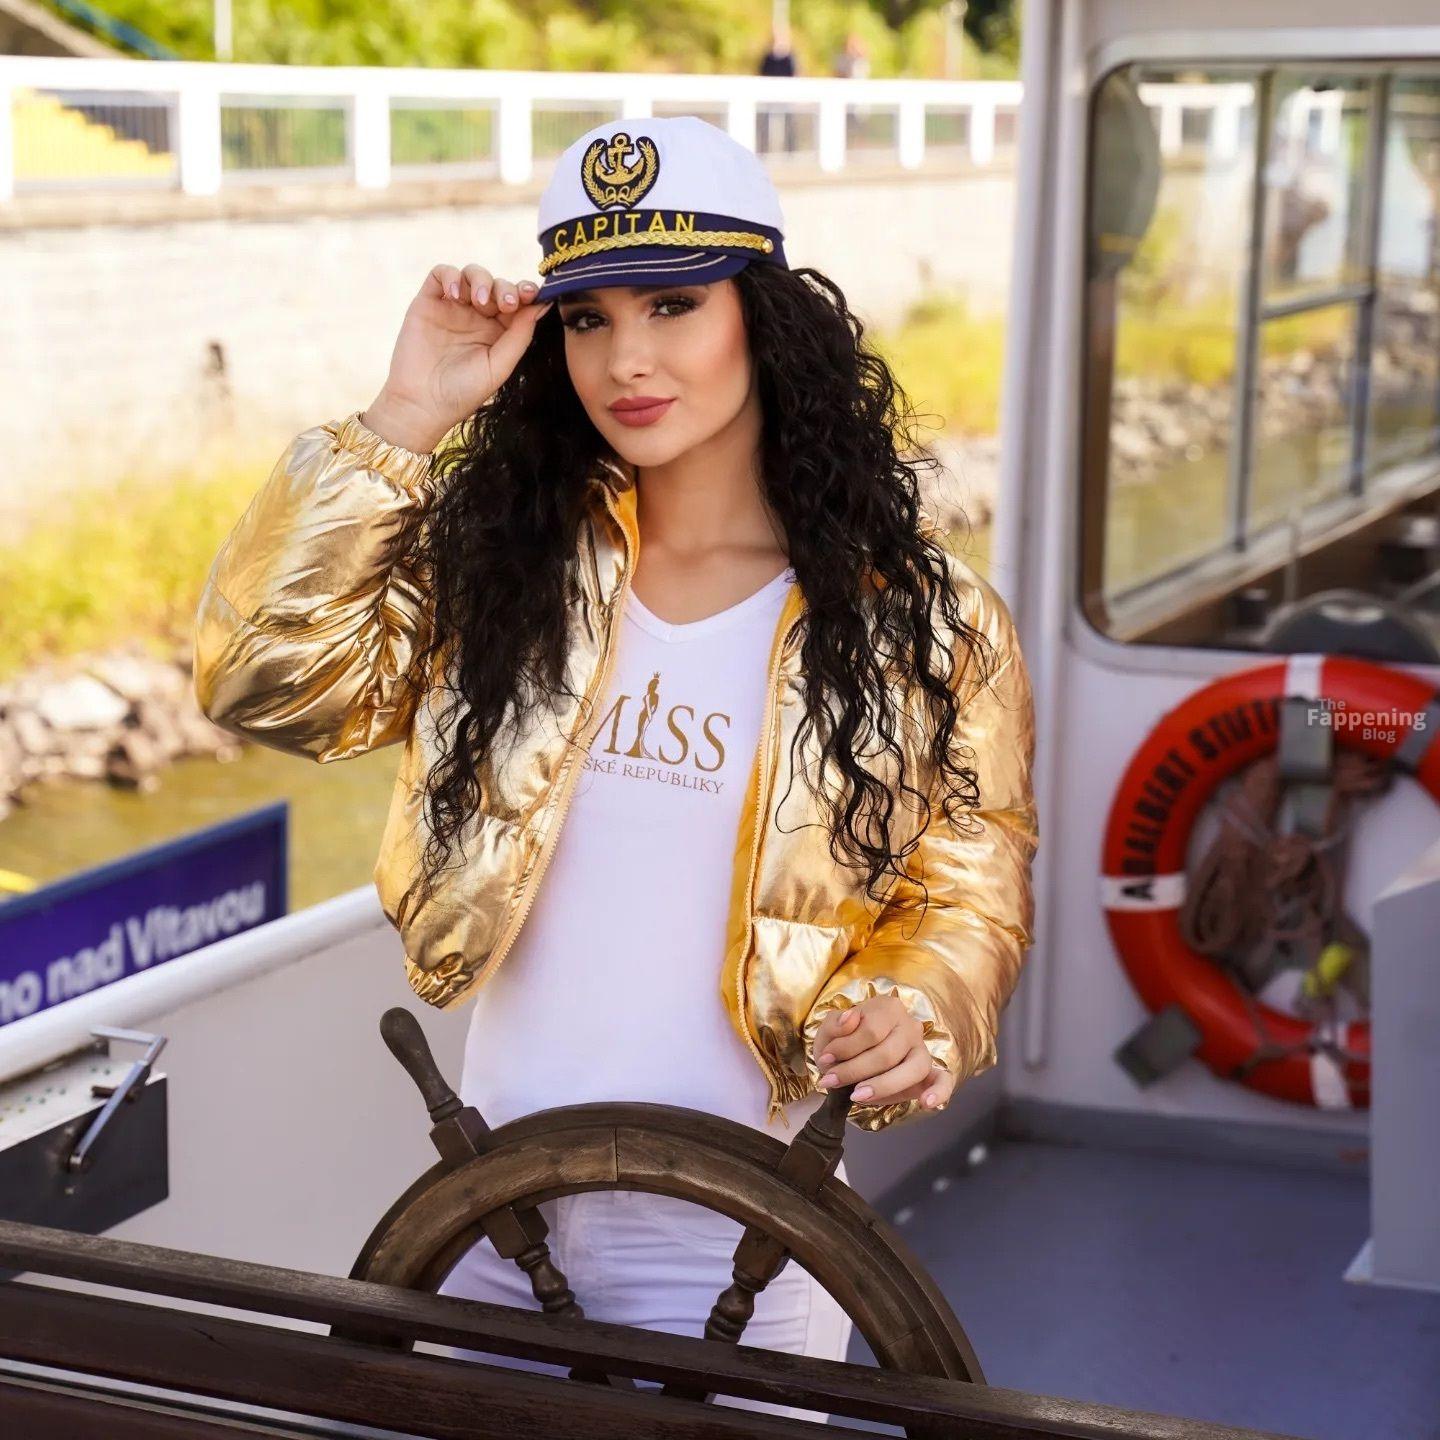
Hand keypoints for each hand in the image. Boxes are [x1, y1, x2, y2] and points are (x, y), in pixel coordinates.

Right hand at [362, 263, 552, 453]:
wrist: (421, 403)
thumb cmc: (463, 392)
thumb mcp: (499, 366)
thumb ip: (520, 335)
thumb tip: (543, 304)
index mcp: (499, 332)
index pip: (517, 302)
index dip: (526, 293)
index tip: (532, 295)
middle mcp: (477, 316)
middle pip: (497, 284)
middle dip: (505, 288)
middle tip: (506, 304)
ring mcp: (453, 307)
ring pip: (472, 274)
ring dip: (481, 280)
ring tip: (479, 301)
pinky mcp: (429, 301)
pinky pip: (441, 273)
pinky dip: (451, 276)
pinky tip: (456, 295)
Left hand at [811, 994, 954, 1111]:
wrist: (852, 1057)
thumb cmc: (843, 1042)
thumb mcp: (830, 1030)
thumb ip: (836, 1025)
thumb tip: (851, 1018)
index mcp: (888, 1008)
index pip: (871, 1029)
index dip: (845, 1048)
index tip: (825, 1059)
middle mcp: (910, 1026)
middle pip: (887, 1053)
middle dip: (854, 1071)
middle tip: (830, 1081)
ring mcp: (922, 1050)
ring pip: (913, 1069)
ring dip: (883, 1086)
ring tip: (857, 1095)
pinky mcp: (929, 1072)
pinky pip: (943, 1081)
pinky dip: (939, 1092)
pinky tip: (927, 1103)